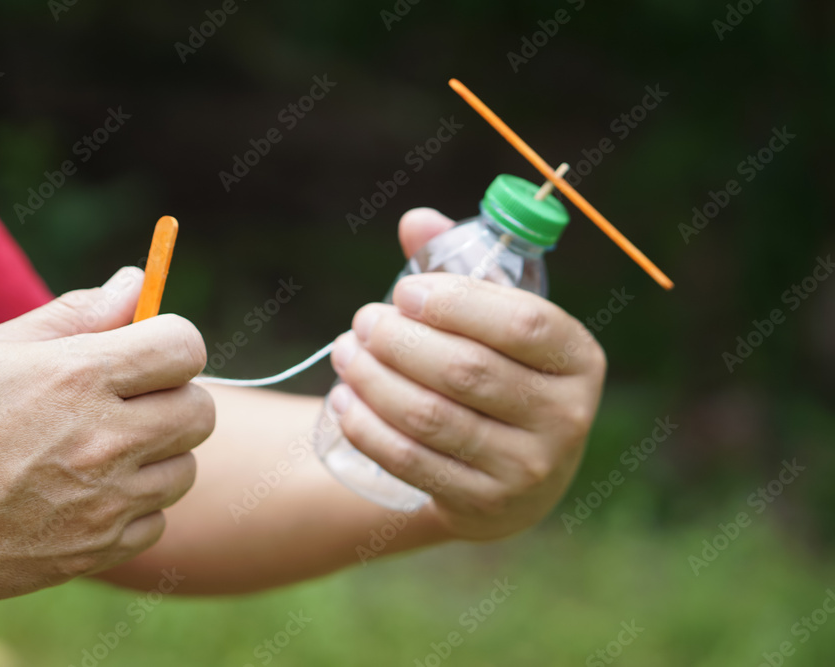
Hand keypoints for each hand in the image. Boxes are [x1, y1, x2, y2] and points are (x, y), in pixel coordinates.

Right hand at [0, 267, 212, 615]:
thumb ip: (78, 313)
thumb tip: (137, 281)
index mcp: (78, 377)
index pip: (185, 346)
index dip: (173, 342)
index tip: (150, 351)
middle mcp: (104, 440)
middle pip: (199, 410)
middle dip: (174, 398)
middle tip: (130, 402)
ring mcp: (104, 502)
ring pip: (184, 468)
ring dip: (157, 456)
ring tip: (101, 451)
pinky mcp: (97, 551)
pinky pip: (156, 520)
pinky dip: (134, 508)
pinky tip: (88, 496)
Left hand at [328, 209, 605, 540]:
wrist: (515, 473)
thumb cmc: (498, 371)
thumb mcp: (493, 320)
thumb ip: (457, 267)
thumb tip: (414, 220)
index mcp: (579, 357)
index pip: (524, 322)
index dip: (455, 302)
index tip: (403, 291)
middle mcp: (565, 416)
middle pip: (467, 370)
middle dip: (399, 341)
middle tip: (363, 322)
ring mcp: (528, 468)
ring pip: (431, 416)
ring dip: (373, 379)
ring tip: (345, 352)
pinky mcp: (484, 504)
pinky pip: (411, 461)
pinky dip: (368, 427)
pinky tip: (344, 399)